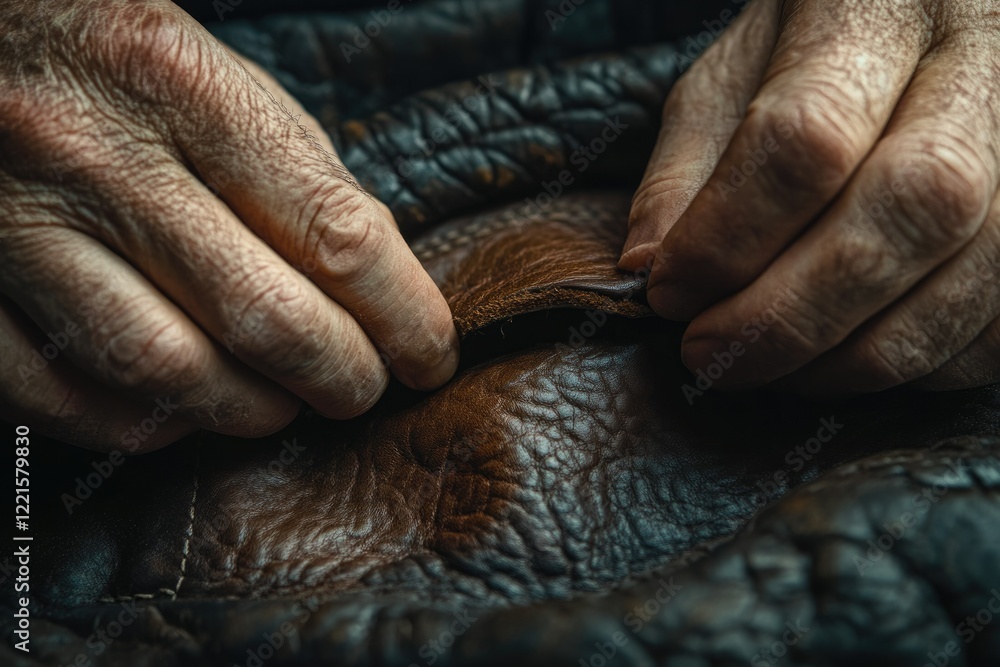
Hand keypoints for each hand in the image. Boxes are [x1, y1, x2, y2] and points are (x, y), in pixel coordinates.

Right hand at [0, 0, 458, 450]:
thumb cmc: (108, 54)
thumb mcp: (219, 75)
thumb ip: (297, 172)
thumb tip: (372, 285)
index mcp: (182, 86)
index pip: (336, 234)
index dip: (406, 315)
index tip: (431, 353)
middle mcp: (97, 157)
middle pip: (265, 319)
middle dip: (342, 376)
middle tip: (364, 388)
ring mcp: (16, 227)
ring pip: (169, 373)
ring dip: (252, 410)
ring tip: (282, 402)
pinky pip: (63, 394)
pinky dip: (143, 423)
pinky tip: (185, 407)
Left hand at [624, 0, 999, 395]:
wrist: (914, 19)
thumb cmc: (810, 49)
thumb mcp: (730, 79)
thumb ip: (687, 167)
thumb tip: (649, 268)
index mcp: (874, 4)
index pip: (808, 135)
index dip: (729, 236)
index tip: (668, 292)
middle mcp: (983, 54)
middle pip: (914, 205)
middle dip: (794, 312)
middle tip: (712, 355)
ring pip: (981, 268)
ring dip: (862, 353)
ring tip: (777, 370)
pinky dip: (930, 360)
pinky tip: (856, 357)